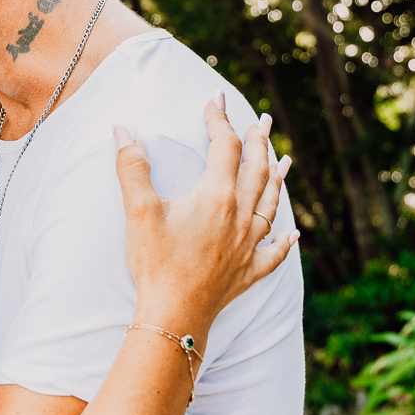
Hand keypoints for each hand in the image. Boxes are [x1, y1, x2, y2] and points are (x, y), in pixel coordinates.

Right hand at [115, 99, 296, 348]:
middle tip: (262, 120)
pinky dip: (284, 241)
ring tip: (285, 160)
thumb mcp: (139, 210)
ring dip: (277, 179)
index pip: (225, 146)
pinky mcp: (248, 272)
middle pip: (257, 169)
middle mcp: (240, 216)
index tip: (214, 100)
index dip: (220, 119)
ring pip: (270, 204)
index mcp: (217, 196)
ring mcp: (248, 245)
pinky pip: (274, 253)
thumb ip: (132, 167)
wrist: (174, 314)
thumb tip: (122, 129)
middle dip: (259, 141)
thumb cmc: (156, 262)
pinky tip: (292, 234)